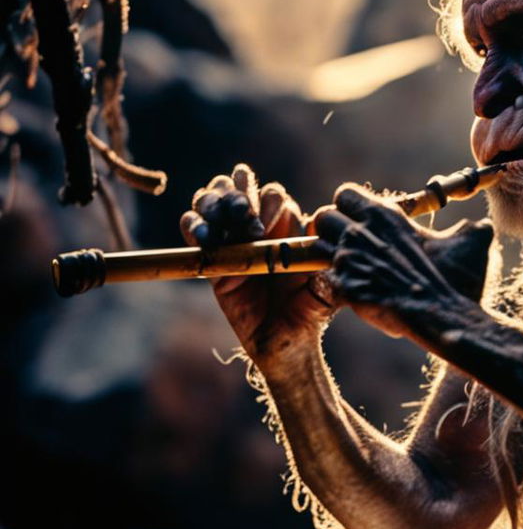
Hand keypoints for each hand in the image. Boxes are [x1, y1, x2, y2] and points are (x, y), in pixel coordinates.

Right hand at [180, 163, 339, 368]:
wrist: (281, 343)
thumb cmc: (307, 315)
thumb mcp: (322, 293)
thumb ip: (323, 269)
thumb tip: (321, 238)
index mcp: (287, 226)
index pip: (273, 196)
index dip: (266, 204)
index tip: (263, 230)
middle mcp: (258, 225)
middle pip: (238, 185)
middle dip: (235, 195)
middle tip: (241, 216)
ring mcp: (230, 237)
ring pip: (212, 198)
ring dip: (212, 203)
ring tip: (217, 227)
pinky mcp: (209, 256)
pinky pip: (192, 227)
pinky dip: (193, 225)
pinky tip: (204, 239)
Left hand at [313, 183, 478, 340]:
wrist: (445, 318)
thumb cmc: (460, 281)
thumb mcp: (473, 242)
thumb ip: (469, 226)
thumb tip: (481, 224)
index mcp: (386, 215)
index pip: (345, 194)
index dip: (349, 208)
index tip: (362, 224)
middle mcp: (362, 232)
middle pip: (322, 216)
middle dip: (332, 231)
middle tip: (349, 248)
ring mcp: (349, 260)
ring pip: (316, 247)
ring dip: (328, 258)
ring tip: (348, 271)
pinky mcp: (343, 288)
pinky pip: (321, 280)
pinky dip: (332, 286)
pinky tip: (351, 293)